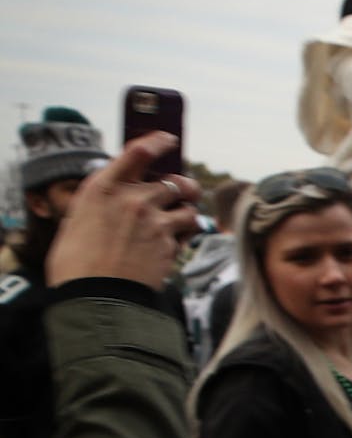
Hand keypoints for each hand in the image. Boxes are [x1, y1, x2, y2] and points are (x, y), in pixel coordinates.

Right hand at [45, 133, 200, 287]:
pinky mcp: (169, 244)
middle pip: (174, 180)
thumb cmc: (77, 263)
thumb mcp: (79, 222)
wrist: (93, 297)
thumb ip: (105, 205)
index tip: (169, 140)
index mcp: (101, 188)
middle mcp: (131, 198)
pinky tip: (171, 246)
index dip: (158, 141)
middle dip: (183, 186)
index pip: (137, 151)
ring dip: (187, 213)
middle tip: (183, 192)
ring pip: (188, 206)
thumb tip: (122, 199)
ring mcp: (154, 220)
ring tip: (180, 222)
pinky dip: (184, 238)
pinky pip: (187, 233)